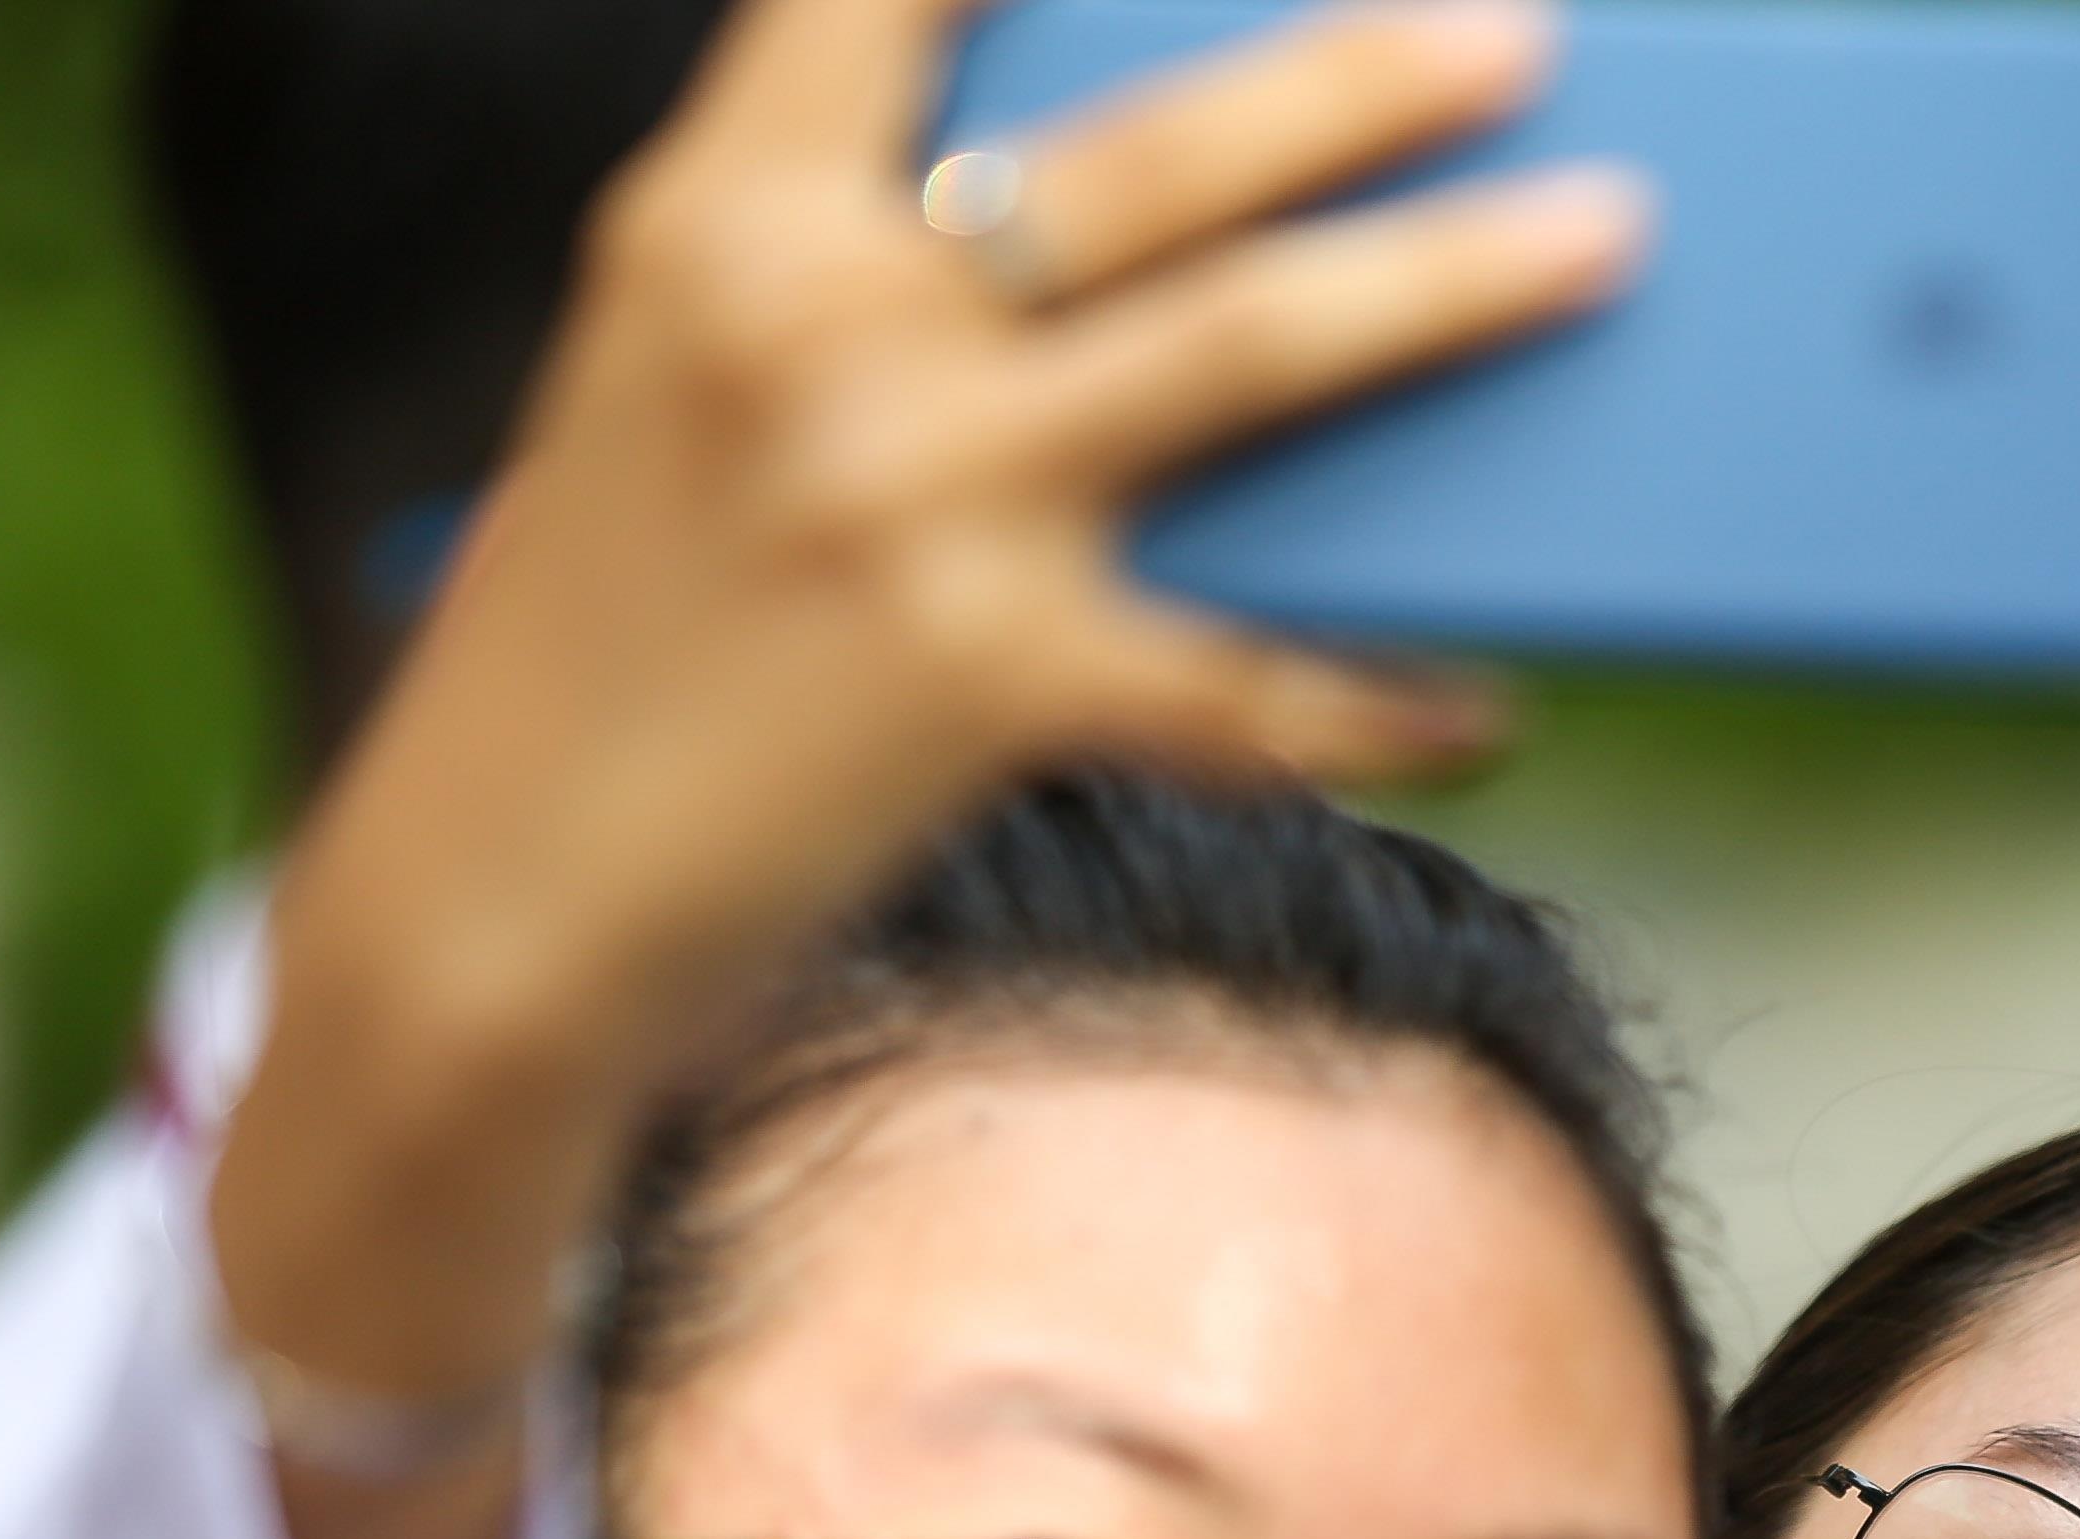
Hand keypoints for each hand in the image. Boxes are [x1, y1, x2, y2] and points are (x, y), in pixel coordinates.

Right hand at [215, 0, 1645, 1433]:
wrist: (478, 909)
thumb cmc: (605, 647)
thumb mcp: (679, 390)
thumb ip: (851, 274)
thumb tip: (1119, 249)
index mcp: (718, 212)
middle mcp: (814, 317)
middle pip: (1148, 154)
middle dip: (1359, 79)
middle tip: (1524, 33)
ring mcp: (908, 493)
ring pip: (1248, 349)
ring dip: (1449, 286)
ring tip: (1601, 240)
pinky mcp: (981, 682)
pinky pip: (1246, 679)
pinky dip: (1379, 698)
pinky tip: (1484, 704)